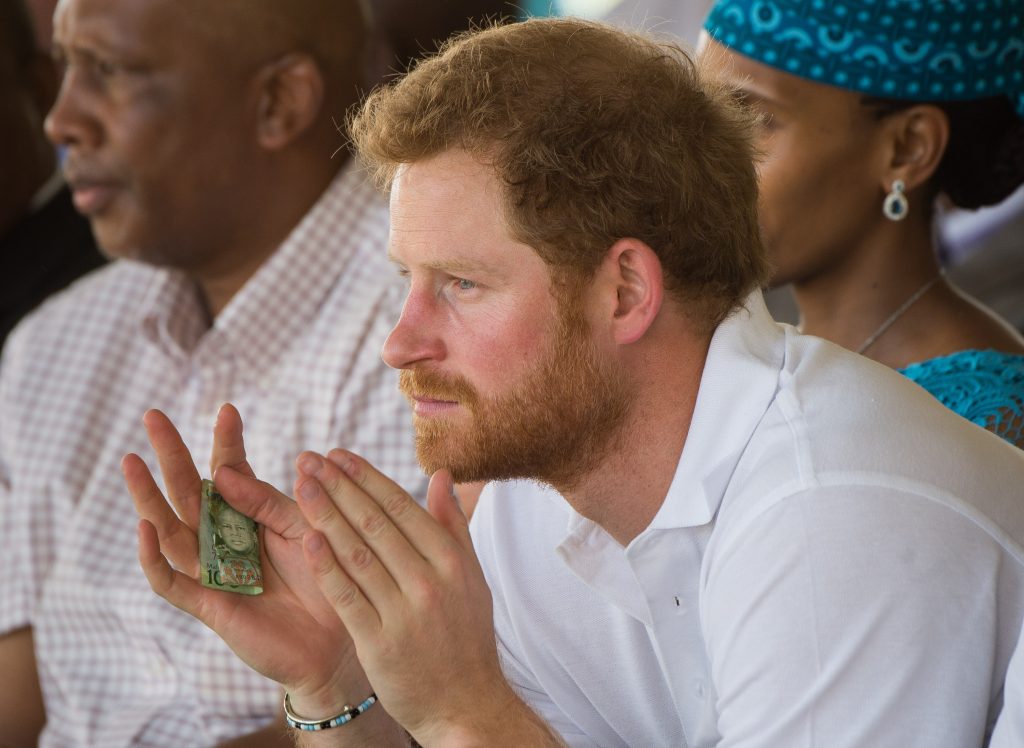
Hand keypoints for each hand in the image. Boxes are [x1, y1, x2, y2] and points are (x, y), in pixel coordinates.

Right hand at [122, 404, 367, 710]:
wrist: (343, 639)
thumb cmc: (330, 577)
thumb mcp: (307, 528)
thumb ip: (270, 502)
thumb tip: (225, 469)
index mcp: (253, 517)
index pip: (232, 472)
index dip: (227, 442)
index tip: (228, 408)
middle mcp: (227, 540)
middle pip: (190, 492)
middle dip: (172, 454)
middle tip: (153, 416)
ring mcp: (213, 571)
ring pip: (169, 530)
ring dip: (148, 497)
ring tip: (132, 461)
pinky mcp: (209, 605)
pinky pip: (171, 582)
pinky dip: (154, 558)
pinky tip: (145, 527)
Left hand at [292, 449, 538, 743]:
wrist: (466, 704)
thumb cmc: (466, 636)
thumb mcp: (470, 577)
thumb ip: (452, 524)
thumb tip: (440, 475)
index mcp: (451, 560)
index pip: (401, 507)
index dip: (366, 478)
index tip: (338, 455)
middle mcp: (429, 580)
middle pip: (375, 523)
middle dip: (338, 487)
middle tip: (309, 459)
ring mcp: (404, 612)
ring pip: (357, 553)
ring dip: (325, 515)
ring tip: (300, 486)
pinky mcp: (380, 643)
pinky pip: (347, 595)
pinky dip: (327, 565)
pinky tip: (306, 538)